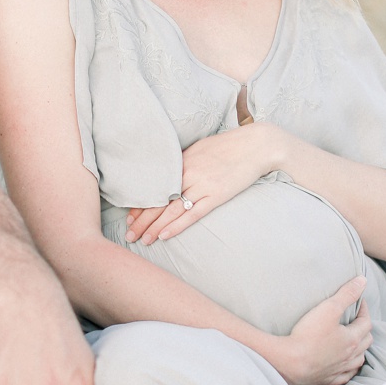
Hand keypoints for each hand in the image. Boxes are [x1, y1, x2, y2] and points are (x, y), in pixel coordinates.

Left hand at [126, 125, 280, 244]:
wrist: (256, 145)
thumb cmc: (229, 145)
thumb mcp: (200, 148)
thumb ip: (184, 162)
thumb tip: (170, 174)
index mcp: (181, 162)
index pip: (154, 186)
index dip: (140, 203)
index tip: (129, 217)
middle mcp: (188, 174)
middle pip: (159, 200)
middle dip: (142, 219)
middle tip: (129, 234)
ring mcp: (202, 185)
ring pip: (172, 210)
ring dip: (155, 226)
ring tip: (142, 240)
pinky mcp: (217, 195)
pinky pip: (193, 214)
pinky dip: (178, 225)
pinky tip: (165, 235)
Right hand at [269, 275, 372, 384]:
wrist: (289, 362)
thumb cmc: (308, 335)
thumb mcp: (328, 309)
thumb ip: (346, 294)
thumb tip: (363, 281)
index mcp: (352, 339)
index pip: (366, 322)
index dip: (364, 309)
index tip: (359, 301)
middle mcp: (350, 356)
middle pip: (366, 341)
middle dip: (364, 328)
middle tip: (356, 319)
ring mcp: (340, 369)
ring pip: (358, 360)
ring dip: (360, 350)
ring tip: (354, 342)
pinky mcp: (328, 379)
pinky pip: (345, 376)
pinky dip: (349, 369)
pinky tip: (345, 366)